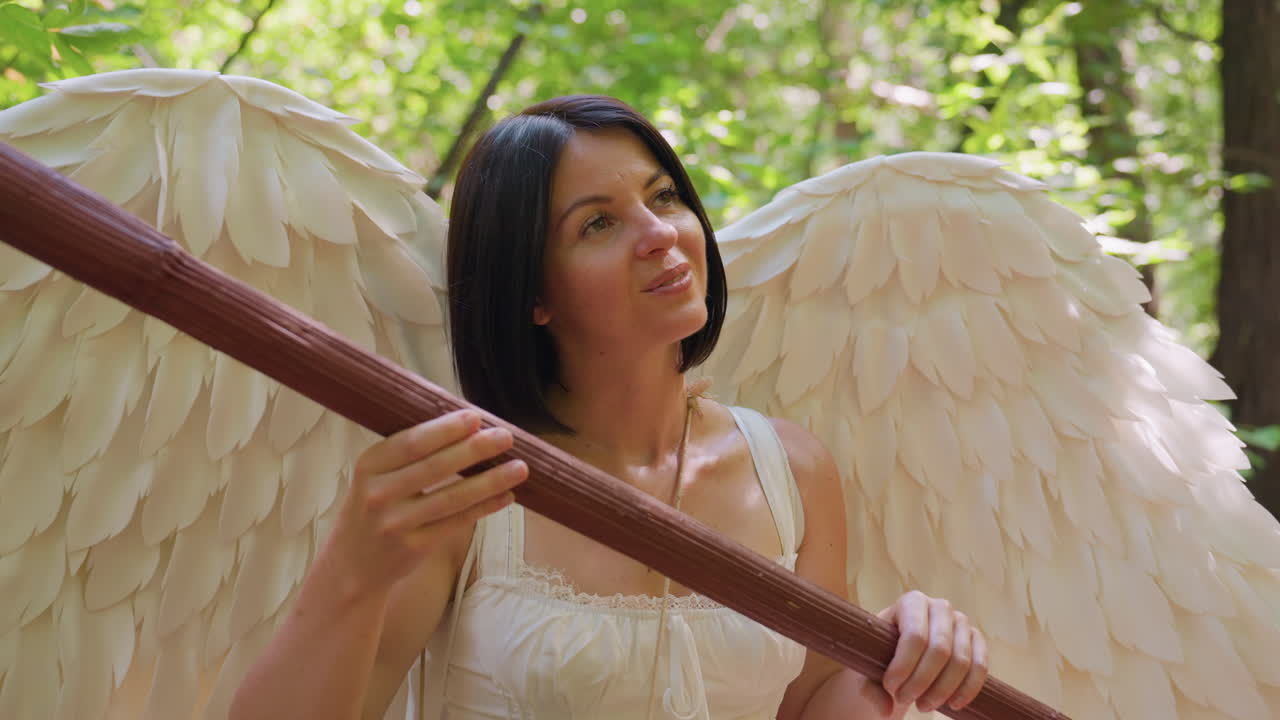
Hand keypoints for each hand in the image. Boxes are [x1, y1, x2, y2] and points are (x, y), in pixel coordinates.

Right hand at [328, 409, 527, 592]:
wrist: (352, 565)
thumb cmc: (374, 507)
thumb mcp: (377, 475)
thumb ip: (410, 453)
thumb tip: (468, 425)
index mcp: (369, 465)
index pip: (412, 442)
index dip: (446, 429)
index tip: (476, 417)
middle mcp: (379, 494)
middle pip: (435, 467)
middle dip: (475, 449)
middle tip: (506, 436)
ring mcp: (396, 523)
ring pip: (451, 498)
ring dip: (490, 481)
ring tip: (520, 467)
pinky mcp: (414, 547)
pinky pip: (456, 523)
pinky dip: (484, 508)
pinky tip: (507, 496)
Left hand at [877, 590, 988, 714]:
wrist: (905, 656)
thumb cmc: (882, 659)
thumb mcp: (868, 670)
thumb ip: (870, 688)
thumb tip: (886, 708)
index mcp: (911, 602)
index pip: (914, 636)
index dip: (903, 667)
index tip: (890, 688)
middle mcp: (940, 606)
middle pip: (940, 650)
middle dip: (921, 682)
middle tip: (905, 700)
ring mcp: (962, 622)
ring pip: (961, 661)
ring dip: (941, 691)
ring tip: (922, 706)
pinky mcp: (977, 639)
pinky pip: (980, 667)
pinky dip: (967, 690)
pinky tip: (952, 705)